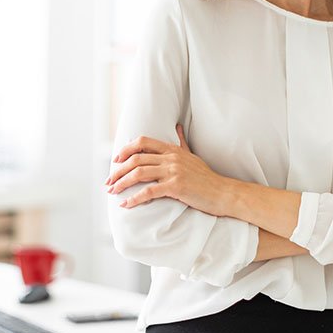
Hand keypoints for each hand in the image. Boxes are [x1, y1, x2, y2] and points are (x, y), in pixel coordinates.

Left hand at [106, 124, 229, 214]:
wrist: (223, 193)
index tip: (115, 161)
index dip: (126, 150)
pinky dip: (134, 198)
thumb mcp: (192, 156)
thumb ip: (181, 142)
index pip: (142, 142)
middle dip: (118, 171)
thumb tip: (177, 127)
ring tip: (113, 192)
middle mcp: (171, 157)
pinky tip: (126, 205)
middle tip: (109, 182)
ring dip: (122, 183)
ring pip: (139, 173)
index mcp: (172, 149)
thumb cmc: (206, 177)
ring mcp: (173, 171)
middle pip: (136, 158)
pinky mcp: (176, 186)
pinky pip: (149, 191)